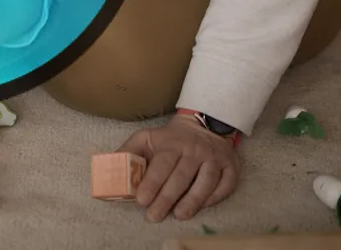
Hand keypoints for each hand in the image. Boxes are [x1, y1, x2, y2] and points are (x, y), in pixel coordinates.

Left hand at [118, 114, 240, 221]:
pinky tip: (201, 207)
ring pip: (205, 182)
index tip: (141, 200)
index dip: (151, 183)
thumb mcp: (147, 137)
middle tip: (154, 216)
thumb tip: (110, 166)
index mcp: (172, 143)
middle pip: (181, 177)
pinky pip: (225, 185)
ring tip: (179, 216)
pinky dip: (214, 198)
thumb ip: (129, 150)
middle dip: (166, 198)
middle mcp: (195, 150)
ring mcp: (215, 158)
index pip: (161, 164)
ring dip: (192, 201)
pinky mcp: (231, 166)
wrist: (204, 124)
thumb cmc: (170, 138)